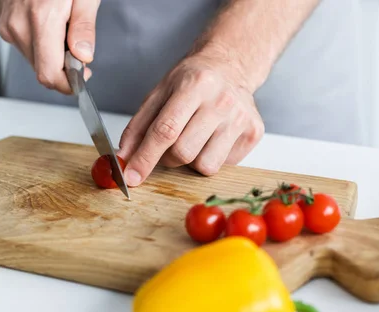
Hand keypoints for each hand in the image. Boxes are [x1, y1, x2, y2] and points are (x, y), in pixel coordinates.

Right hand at [0, 0, 99, 93]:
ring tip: (65, 31)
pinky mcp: (4, 21)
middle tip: (80, 51)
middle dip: (64, 69)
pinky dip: (42, 44)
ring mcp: (8, 24)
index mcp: (41, 20)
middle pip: (42, 70)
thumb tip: (84, 56)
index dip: (68, 85)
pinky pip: (26, 45)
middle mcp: (19, 26)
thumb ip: (84, 27)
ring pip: (34, 59)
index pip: (49, 74)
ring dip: (53, 56)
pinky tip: (52, 26)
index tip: (83, 79)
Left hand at [117, 51, 264, 184]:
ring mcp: (242, 118)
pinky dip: (212, 157)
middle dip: (168, 159)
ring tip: (195, 139)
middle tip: (169, 147)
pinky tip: (214, 138)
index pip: (165, 130)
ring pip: (206, 165)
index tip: (131, 177)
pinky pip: (225, 165)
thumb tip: (123, 160)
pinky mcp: (254, 132)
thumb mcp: (160, 92)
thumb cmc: (193, 81)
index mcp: (195, 84)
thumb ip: (139, 126)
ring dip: (192, 161)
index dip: (145, 157)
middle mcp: (222, 101)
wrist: (230, 67)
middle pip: (184, 152)